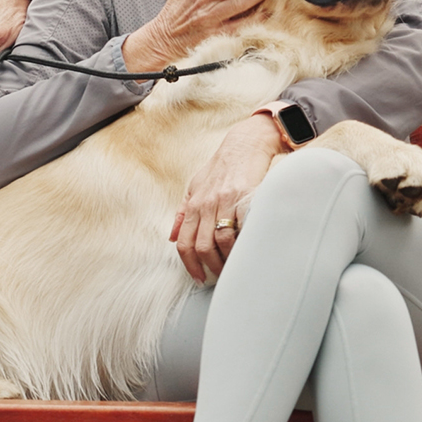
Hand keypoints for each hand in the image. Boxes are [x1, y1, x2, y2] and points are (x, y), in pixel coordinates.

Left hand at [170, 114, 282, 281]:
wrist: (245, 144)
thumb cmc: (221, 168)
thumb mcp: (195, 186)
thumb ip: (183, 213)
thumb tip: (172, 237)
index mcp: (193, 204)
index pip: (184, 242)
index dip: (189, 265)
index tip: (199, 278)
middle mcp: (206, 203)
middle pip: (202, 246)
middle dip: (210, 266)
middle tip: (220, 276)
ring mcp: (226, 201)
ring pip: (222, 240)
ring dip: (229, 259)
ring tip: (235, 267)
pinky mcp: (246, 197)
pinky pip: (243, 226)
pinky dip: (245, 243)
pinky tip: (248, 250)